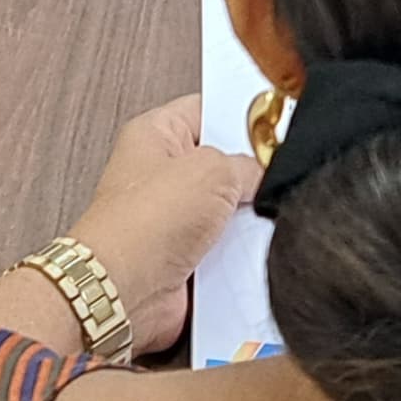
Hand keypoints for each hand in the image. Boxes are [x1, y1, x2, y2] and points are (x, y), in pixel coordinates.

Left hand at [65, 95, 261, 358]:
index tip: (277, 129)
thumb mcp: (212, 170)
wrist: (123, 291)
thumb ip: (247, 165)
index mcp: (157, 134)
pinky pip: (225, 248)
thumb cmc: (144, 223)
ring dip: (244, 220)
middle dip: (249, 175)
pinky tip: (249, 252)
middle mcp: (160, 174)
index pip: (208, 110)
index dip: (243, 117)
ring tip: (257, 219)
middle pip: (222, 163)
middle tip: (271, 178)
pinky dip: (239, 254)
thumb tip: (263, 174)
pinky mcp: (183, 257)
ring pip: (228, 211)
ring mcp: (171, 218)